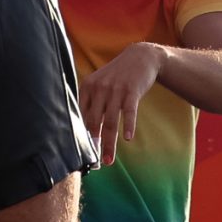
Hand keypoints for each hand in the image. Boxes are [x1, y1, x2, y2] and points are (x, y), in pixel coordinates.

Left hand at [78, 41, 165, 162]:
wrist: (141, 57)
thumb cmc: (117, 76)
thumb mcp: (100, 84)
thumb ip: (92, 104)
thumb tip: (85, 132)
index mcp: (87, 87)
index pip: (80, 116)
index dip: (80, 136)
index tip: (81, 154)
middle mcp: (99, 88)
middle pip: (94, 122)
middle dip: (94, 145)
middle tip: (94, 163)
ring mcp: (116, 89)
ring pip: (110, 121)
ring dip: (109, 143)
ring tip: (108, 160)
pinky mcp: (132, 90)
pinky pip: (129, 111)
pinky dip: (128, 125)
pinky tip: (128, 138)